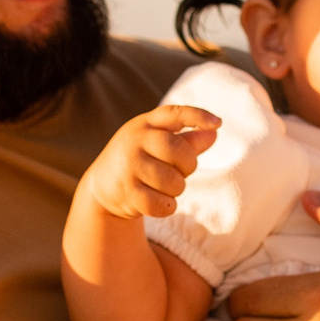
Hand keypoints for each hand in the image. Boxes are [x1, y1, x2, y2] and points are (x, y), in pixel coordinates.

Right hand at [82, 105, 219, 221]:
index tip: (218, 123)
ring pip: (173, 181)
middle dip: (189, 166)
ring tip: (165, 187)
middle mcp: (134, 140)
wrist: (101, 188)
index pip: (174, 113)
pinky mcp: (126, 191)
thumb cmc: (141, 162)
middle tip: (181, 172)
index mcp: (146, 124)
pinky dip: (167, 207)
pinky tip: (160, 203)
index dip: (198, 116)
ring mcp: (129, 165)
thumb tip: (214, 133)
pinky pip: (161, 204)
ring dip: (176, 190)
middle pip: (179, 151)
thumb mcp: (159, 146)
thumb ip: (187, 140)